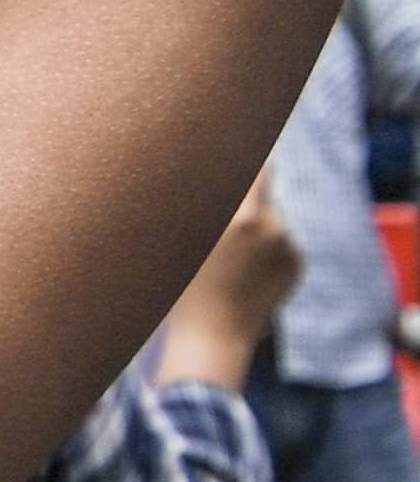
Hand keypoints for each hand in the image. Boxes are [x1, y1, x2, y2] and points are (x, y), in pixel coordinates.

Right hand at [152, 179, 302, 390]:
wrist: (214, 335)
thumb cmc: (185, 290)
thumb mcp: (185, 244)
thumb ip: (200, 207)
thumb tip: (211, 176)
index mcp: (243, 220)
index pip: (258, 170)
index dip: (250, 158)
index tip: (242, 146)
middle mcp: (273, 229)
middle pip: (261, 199)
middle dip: (245, 208)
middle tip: (221, 237)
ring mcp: (289, 248)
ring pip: (271, 223)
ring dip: (255, 232)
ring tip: (229, 265)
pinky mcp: (297, 264)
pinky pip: (281, 245)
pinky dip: (266, 253)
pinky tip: (245, 276)